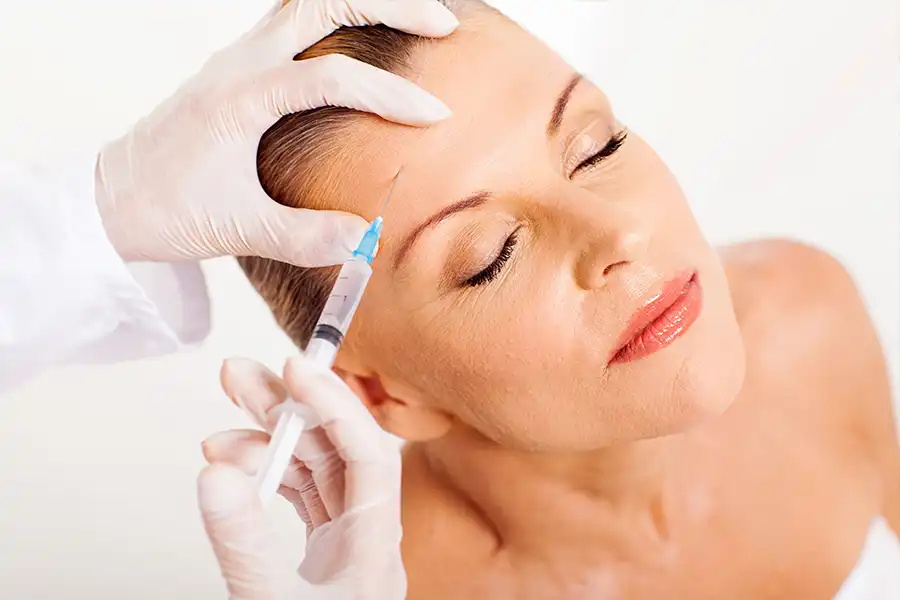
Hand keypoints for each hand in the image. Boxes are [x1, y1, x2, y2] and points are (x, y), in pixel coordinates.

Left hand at [96, 0, 457, 266]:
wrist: (110, 200)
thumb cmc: (164, 210)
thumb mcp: (235, 229)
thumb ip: (303, 236)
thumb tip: (368, 240)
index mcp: (239, 98)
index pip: (330, 77)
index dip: (389, 93)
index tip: (435, 116)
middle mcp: (239, 65)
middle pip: (320, 2)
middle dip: (388, 6)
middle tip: (443, 25)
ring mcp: (237, 61)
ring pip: (307, 2)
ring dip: (363, 3)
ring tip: (418, 16)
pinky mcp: (239, 70)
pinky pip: (294, 22)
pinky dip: (338, 19)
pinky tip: (366, 39)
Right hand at [198, 355, 404, 599]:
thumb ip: (244, 541)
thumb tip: (215, 474)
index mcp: (376, 544)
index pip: (368, 452)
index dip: (334, 403)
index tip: (293, 369)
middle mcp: (370, 535)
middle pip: (336, 449)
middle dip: (287, 408)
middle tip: (239, 376)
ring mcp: (349, 543)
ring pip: (316, 469)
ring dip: (270, 442)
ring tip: (219, 436)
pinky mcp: (328, 552)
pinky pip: (304, 494)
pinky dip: (270, 476)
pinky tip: (235, 467)